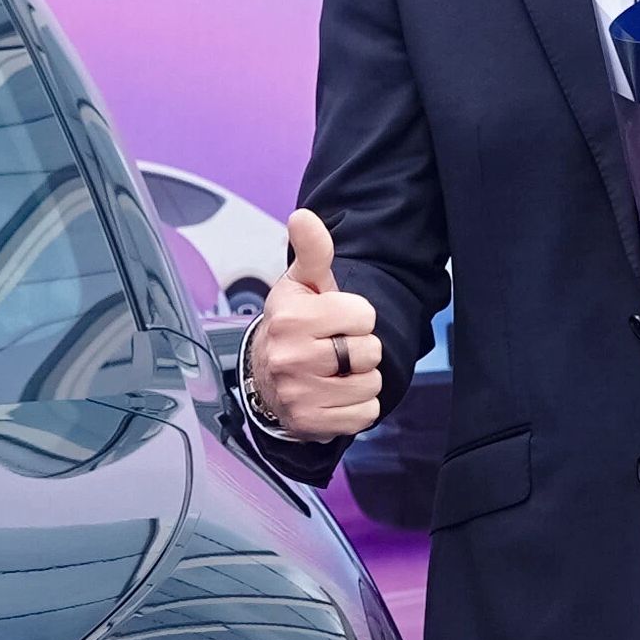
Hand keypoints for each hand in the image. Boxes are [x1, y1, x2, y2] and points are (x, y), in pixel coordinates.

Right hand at [243, 213, 386, 439]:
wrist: (267, 377)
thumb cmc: (296, 324)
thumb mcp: (303, 283)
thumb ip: (313, 250)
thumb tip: (303, 216)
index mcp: (290, 316)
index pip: (364, 315)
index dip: (356, 317)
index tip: (334, 321)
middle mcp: (288, 356)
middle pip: (371, 351)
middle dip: (361, 350)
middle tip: (335, 350)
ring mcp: (297, 393)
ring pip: (371, 384)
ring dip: (361, 380)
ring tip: (335, 373)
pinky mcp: (309, 423)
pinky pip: (365, 414)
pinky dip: (358, 407)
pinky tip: (335, 396)